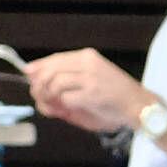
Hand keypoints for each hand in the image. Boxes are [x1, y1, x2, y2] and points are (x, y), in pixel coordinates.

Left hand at [22, 47, 142, 136]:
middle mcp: (88, 63)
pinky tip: (64, 109)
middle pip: (51, 69)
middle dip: (39, 84)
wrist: (138, 105)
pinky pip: (66, 98)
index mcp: (88, 57)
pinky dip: (62, 105)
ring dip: (48, 96)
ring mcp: (90, 79)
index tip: (28, 73)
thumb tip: (38, 80)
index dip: (39, 66)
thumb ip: (67, 78)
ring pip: (55, 83)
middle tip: (38, 95)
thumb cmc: (114, 96)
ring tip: (51, 105)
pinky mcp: (91, 94)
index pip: (56, 58)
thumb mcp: (91, 79)